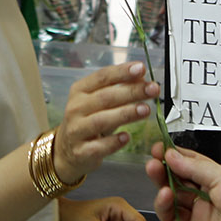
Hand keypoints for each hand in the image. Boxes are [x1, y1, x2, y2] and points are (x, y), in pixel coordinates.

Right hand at [53, 61, 159, 183]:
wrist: (67, 150)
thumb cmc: (88, 121)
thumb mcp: (101, 103)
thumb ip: (120, 90)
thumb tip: (142, 79)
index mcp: (80, 91)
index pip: (102, 77)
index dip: (122, 72)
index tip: (141, 68)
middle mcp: (76, 108)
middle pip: (105, 97)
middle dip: (131, 92)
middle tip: (152, 89)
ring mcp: (76, 130)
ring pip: (101, 120)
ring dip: (125, 114)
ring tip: (145, 110)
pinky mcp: (81, 152)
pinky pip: (98, 147)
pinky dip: (113, 142)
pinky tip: (127, 137)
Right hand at [144, 142, 220, 220]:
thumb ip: (193, 168)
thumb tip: (171, 155)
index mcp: (211, 184)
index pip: (184, 170)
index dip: (170, 160)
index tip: (158, 150)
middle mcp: (202, 204)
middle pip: (173, 190)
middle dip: (161, 178)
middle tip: (153, 166)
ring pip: (170, 215)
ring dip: (162, 203)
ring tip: (165, 194)